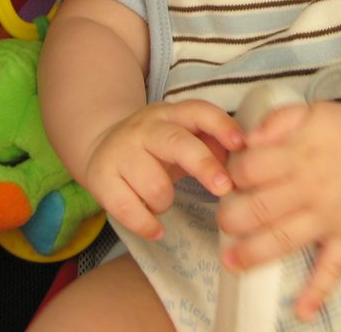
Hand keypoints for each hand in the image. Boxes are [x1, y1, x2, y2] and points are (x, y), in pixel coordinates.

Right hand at [84, 100, 243, 239]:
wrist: (100, 145)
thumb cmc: (155, 148)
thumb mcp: (182, 137)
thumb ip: (210, 143)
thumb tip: (240, 160)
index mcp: (171, 114)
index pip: (198, 111)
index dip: (221, 125)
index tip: (240, 144)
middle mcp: (145, 128)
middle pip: (177, 144)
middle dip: (204, 166)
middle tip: (224, 188)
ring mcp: (121, 151)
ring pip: (155, 185)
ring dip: (166, 202)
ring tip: (163, 200)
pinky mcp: (101, 177)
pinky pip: (128, 209)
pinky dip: (146, 224)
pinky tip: (156, 229)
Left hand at [217, 101, 340, 319]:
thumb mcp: (310, 111)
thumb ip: (277, 120)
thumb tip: (249, 139)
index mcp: (298, 154)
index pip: (250, 168)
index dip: (232, 173)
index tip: (229, 178)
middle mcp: (311, 187)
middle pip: (260, 208)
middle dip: (232, 218)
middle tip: (223, 221)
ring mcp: (331, 215)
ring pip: (285, 239)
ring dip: (254, 254)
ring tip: (231, 263)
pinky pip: (334, 267)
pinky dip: (318, 291)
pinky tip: (301, 311)